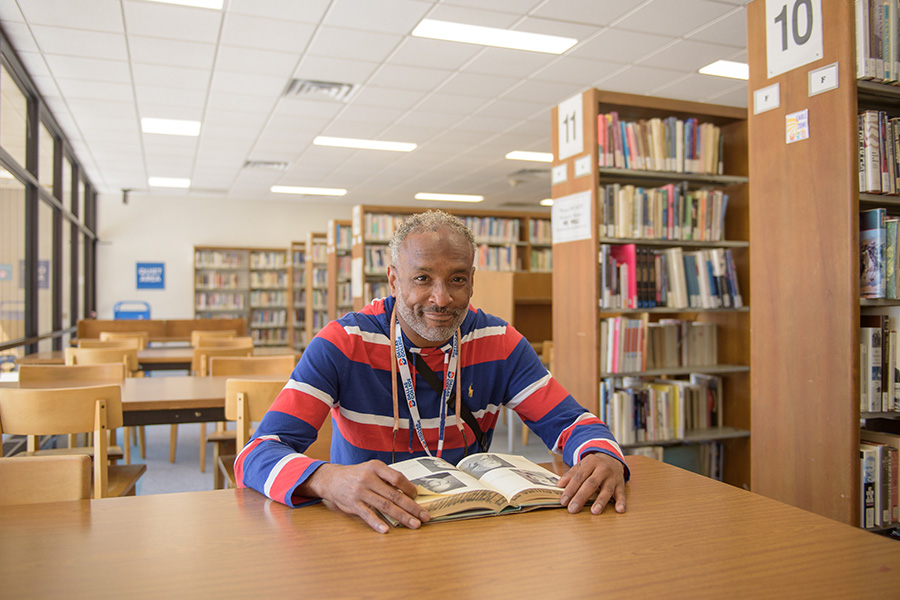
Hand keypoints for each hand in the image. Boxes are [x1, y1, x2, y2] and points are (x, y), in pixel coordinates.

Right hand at [301, 460, 430, 532]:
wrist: (331, 479)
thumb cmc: (357, 475)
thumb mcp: (371, 469)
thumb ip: (387, 478)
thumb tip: (409, 492)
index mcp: (375, 467)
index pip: (397, 478)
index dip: (409, 488)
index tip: (417, 496)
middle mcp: (368, 479)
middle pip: (394, 495)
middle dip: (412, 507)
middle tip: (424, 516)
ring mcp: (360, 492)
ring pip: (385, 506)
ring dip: (402, 517)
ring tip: (414, 524)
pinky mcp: (353, 505)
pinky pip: (368, 515)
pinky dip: (377, 523)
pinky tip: (387, 530)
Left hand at [556, 452, 626, 514]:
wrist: (612, 458)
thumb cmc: (594, 465)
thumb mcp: (582, 465)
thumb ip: (570, 475)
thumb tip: (559, 485)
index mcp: (591, 462)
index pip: (578, 477)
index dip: (570, 489)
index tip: (563, 501)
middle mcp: (602, 469)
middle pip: (591, 484)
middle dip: (581, 497)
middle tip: (573, 509)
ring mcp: (613, 477)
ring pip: (607, 489)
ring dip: (600, 501)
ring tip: (594, 511)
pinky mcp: (621, 485)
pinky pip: (622, 494)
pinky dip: (621, 502)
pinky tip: (619, 510)